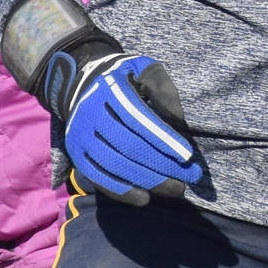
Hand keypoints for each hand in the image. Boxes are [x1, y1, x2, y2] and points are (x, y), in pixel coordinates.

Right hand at [56, 52, 202, 207]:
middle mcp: (90, 115)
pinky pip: (98, 178)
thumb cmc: (124, 76)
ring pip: (115, 166)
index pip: (139, 120)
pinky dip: (121, 191)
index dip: (164, 139)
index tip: (189, 156)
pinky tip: (145, 199)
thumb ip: (163, 90)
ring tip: (176, 189)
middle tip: (191, 177)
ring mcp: (80, 137)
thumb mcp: (145, 69)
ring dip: (147, 182)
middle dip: (162, 165)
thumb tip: (178, 123)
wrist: (79, 82)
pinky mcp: (77, 154)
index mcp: (109, 90)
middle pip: (129, 147)